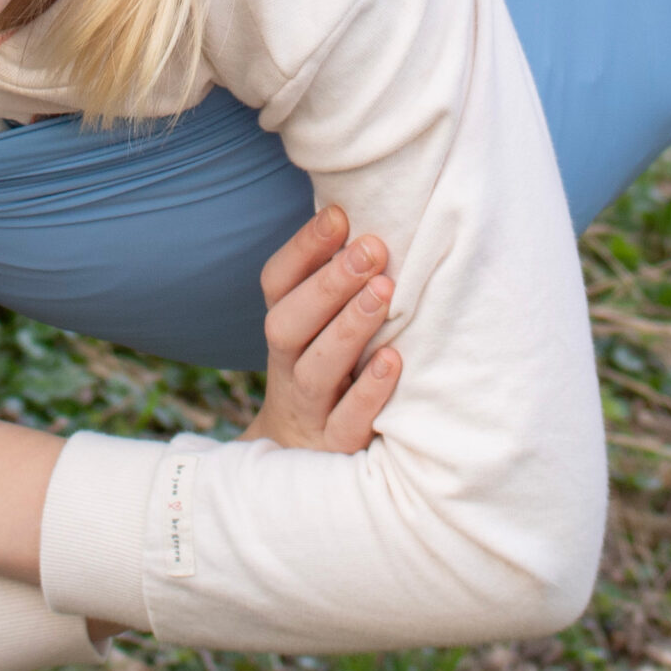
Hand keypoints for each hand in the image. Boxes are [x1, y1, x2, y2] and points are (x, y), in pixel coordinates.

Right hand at [244, 205, 400, 451]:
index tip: (341, 216)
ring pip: (316, 370)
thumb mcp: (319, 325)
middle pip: (288, 324)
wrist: (301, 460)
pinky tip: (393, 360)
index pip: (277, 283)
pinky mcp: (334, 449)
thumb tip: (372, 210)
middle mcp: (287, 366)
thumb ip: (336, 277)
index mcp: (284, 327)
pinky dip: (368, 394)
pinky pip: (346, 424)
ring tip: (384, 291)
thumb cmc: (328, 368)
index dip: (304, 249)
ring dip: (348, 328)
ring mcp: (309, 410)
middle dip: (328, 284)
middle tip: (372, 248)